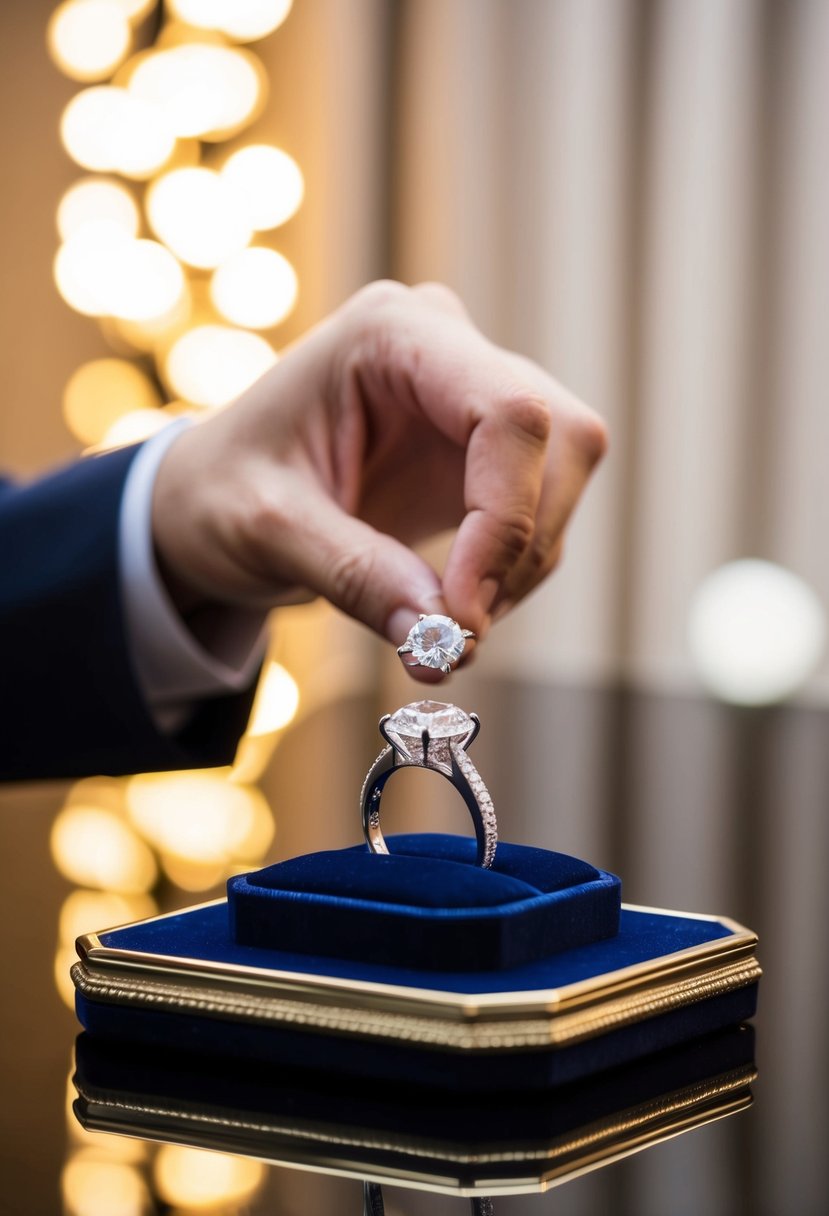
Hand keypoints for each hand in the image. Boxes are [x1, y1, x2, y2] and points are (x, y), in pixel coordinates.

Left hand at [151, 281, 606, 677]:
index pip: (507, 412)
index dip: (505, 518)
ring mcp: (473, 395)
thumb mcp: (267, 531)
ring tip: (442, 628)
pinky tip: (450, 606)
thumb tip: (445, 641)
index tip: (462, 612)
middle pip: (559, 438)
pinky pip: (541, 511)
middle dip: (521, 545)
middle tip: (456, 632)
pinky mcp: (484, 450)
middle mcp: (447, 348)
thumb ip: (355, 577)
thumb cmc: (221, 492)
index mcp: (390, 333)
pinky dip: (512, 572)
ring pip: (565, 476)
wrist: (208, 498)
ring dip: (521, 566)